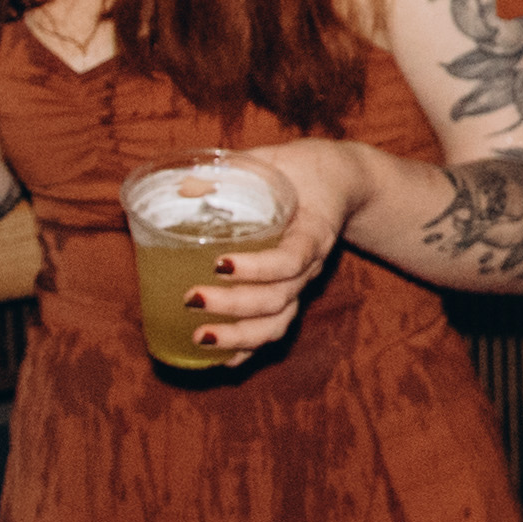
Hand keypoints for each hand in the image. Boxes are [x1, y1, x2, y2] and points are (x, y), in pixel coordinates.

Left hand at [181, 138, 391, 358]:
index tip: (218, 263)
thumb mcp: (274, 161)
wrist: (338, 181)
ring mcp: (300, 283)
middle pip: (278, 299)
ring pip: (277, 323)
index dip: (257, 267)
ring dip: (238, 336)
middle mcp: (309, 266)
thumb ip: (233, 169)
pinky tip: (221, 361)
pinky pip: (274, 329)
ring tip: (199, 336)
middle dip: (233, 306)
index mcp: (312, 231)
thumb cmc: (300, 169)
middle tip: (191, 299)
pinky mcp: (288, 293)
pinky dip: (248, 349)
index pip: (291, 259)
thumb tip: (184, 180)